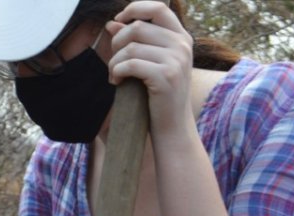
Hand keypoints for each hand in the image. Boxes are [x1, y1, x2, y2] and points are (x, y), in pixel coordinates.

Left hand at [105, 0, 195, 134]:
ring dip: (114, 61)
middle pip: (137, 27)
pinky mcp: (166, 76)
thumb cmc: (157, 94)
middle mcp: (182, 45)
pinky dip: (116, 72)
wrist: (172, 126)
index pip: (158, 7)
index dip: (134, 9)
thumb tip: (112, 23)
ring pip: (131, 47)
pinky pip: (130, 64)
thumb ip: (134, 41)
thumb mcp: (149, 63)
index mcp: (181, 37)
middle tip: (113, 61)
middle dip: (117, 43)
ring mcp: (176, 60)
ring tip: (114, 75)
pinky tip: (116, 81)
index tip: (118, 20)